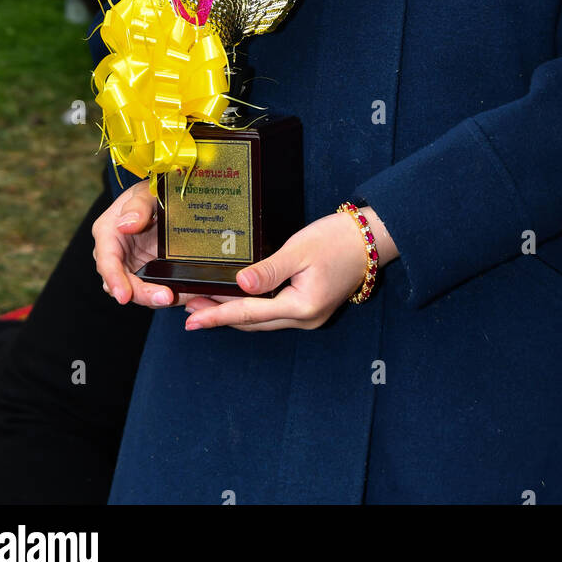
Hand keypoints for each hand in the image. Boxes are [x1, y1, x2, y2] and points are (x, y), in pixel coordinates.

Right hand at [92, 182, 184, 308]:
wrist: (165, 200)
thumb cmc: (151, 192)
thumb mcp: (147, 192)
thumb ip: (138, 206)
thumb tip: (125, 225)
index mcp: (107, 232)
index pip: (106, 261)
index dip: (114, 280)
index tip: (124, 296)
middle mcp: (113, 254)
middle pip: (121, 283)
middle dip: (141, 294)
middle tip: (165, 297)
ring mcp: (129, 266)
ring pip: (136, 291)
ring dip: (153, 297)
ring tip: (174, 296)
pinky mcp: (145, 273)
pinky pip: (152, 288)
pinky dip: (165, 293)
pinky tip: (182, 293)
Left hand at [181, 208, 395, 331]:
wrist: (372, 239)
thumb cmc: (338, 239)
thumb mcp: (300, 249)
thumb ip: (268, 270)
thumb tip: (239, 284)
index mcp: (302, 306)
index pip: (249, 313)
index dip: (217, 316)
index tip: (191, 321)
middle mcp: (305, 319)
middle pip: (253, 322)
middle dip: (220, 316)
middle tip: (188, 309)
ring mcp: (310, 317)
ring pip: (262, 320)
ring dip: (234, 313)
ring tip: (204, 305)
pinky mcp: (311, 308)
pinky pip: (274, 314)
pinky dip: (252, 309)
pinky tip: (236, 299)